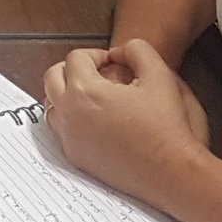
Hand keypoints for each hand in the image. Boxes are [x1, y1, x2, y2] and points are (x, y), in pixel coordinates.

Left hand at [42, 40, 210, 208]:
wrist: (170, 171)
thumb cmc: (166, 125)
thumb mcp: (160, 74)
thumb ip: (137, 50)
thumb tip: (118, 52)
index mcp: (85, 91)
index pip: (75, 58)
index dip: (96, 54)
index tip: (112, 62)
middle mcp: (69, 114)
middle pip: (52, 77)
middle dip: (73, 69)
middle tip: (96, 72)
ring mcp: (69, 138)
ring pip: (51, 104)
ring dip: (66, 93)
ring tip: (93, 94)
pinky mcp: (75, 157)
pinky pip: (60, 129)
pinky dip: (70, 118)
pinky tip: (94, 119)